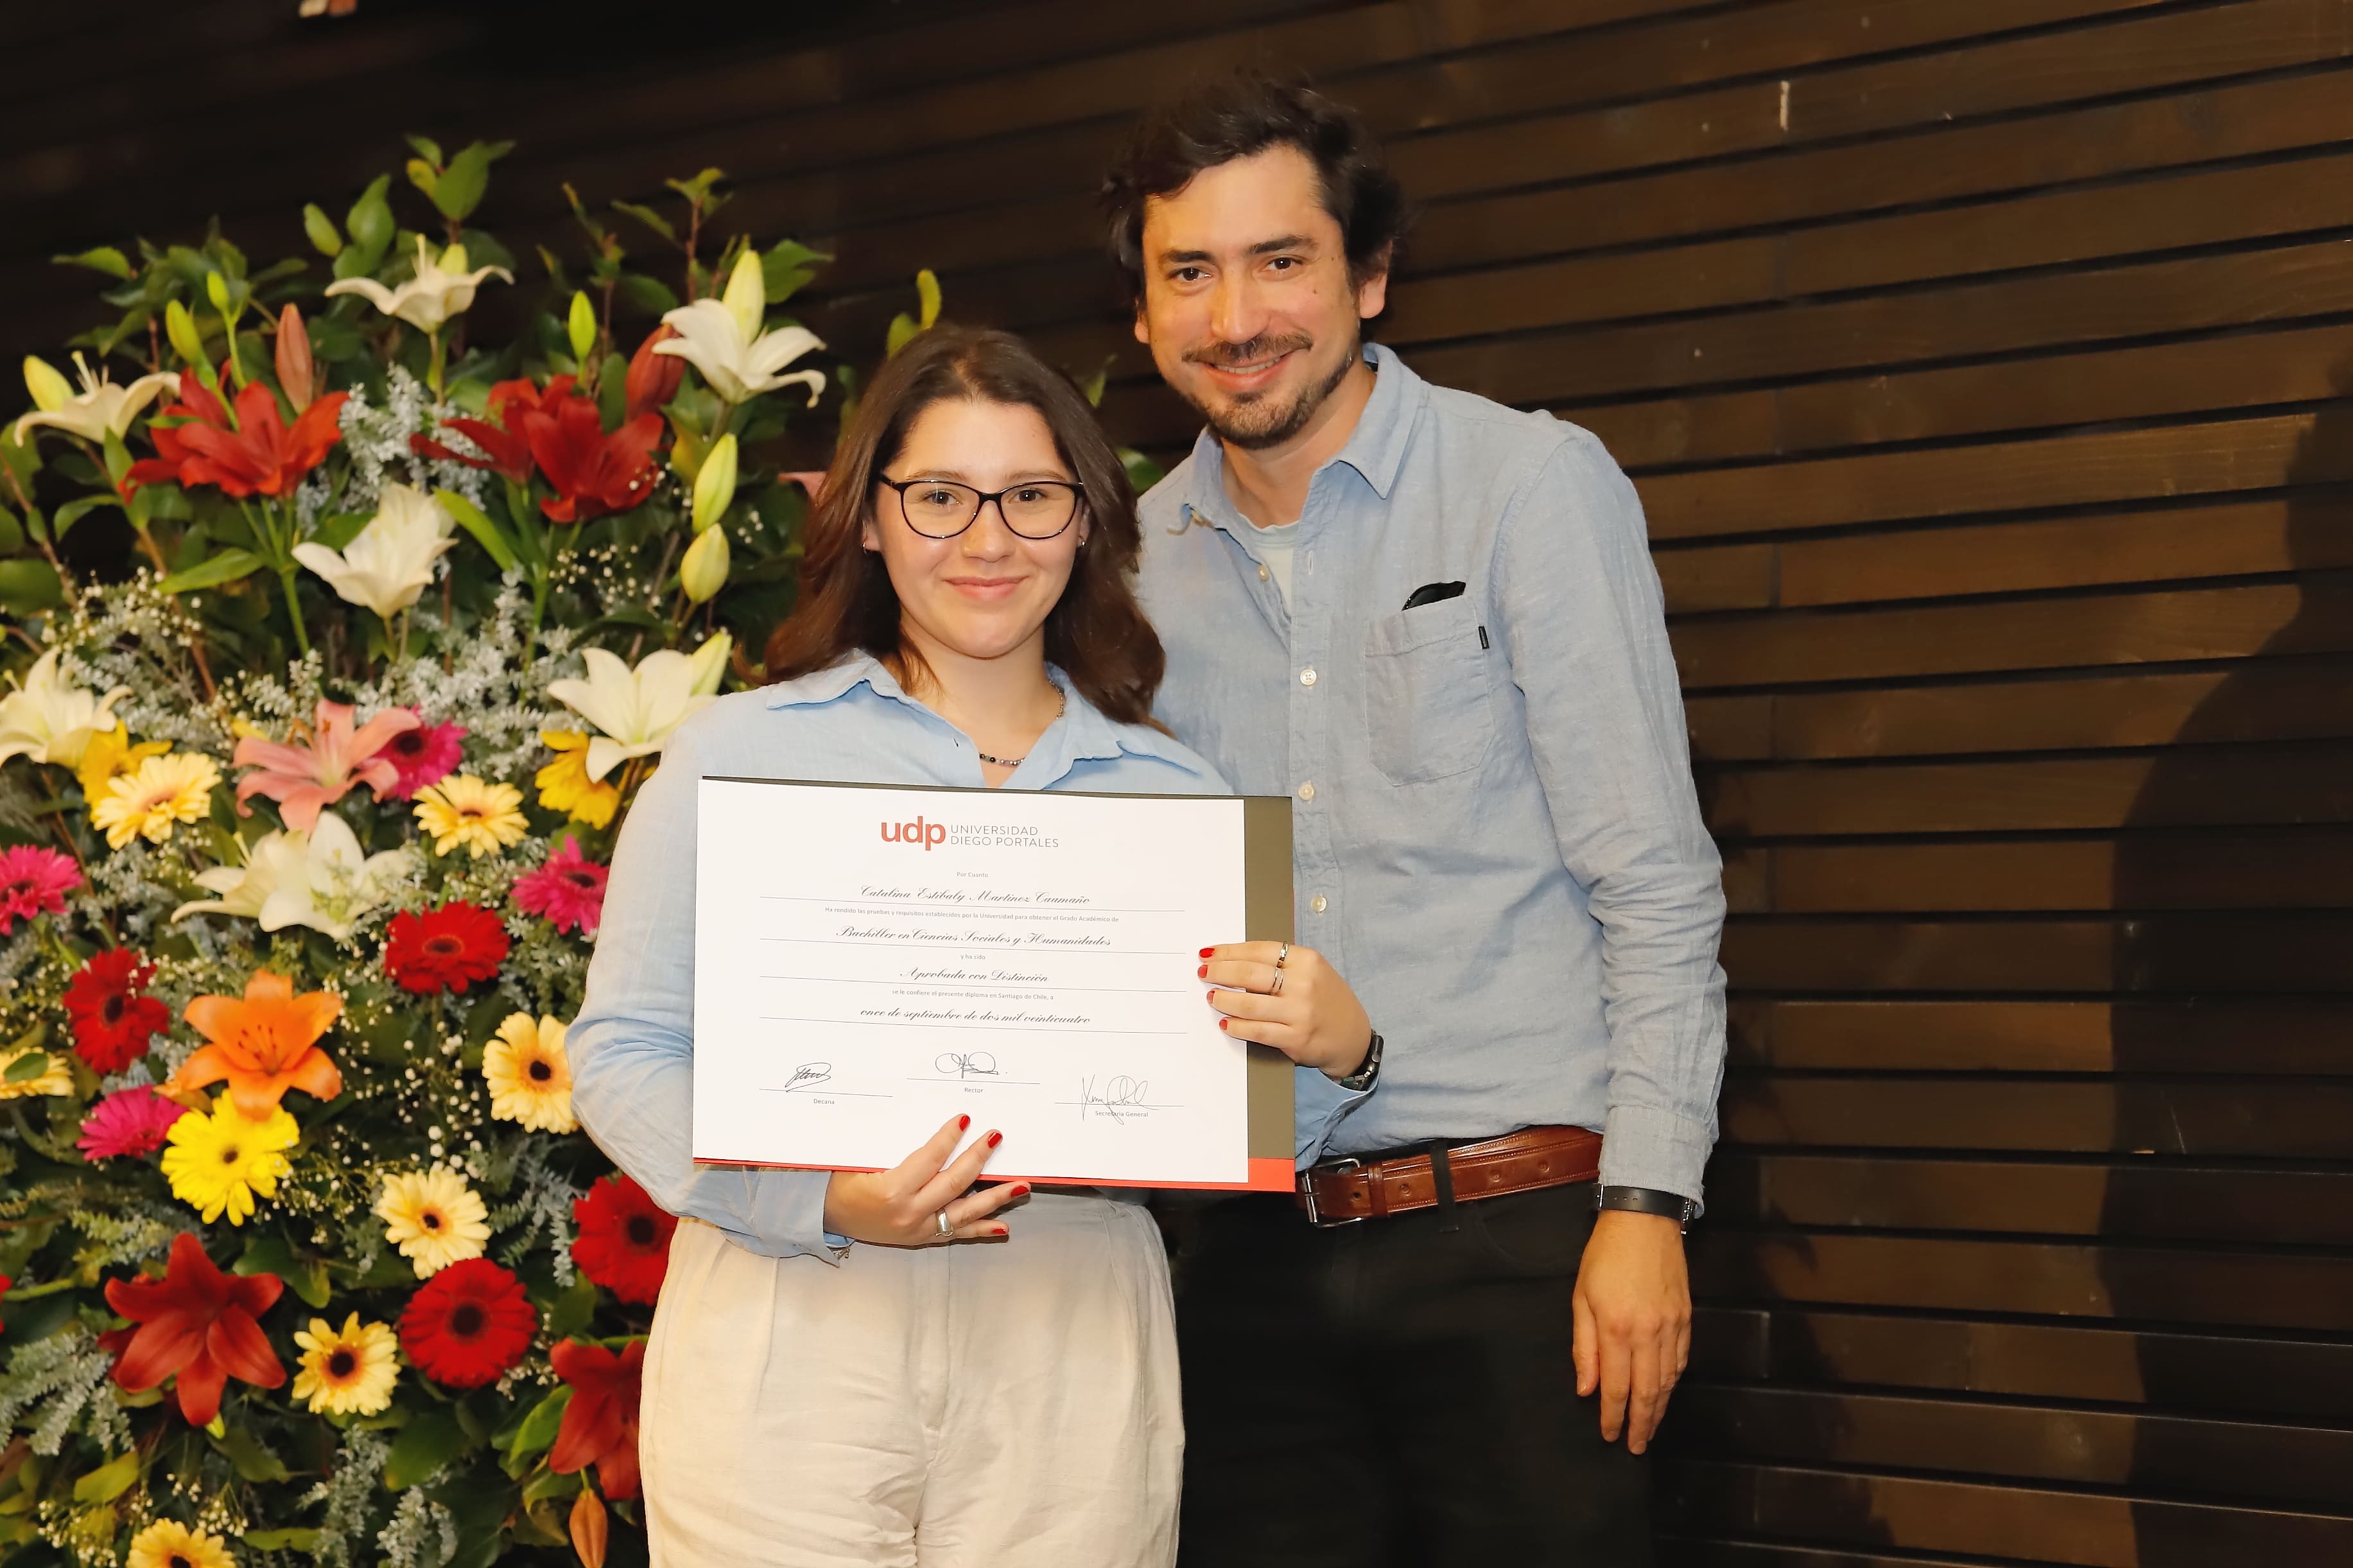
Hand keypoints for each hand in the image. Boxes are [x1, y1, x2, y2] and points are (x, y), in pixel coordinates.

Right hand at [821, 1115, 1028, 1246]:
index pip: (929, 1160)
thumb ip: (894, 1148)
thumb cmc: (842, 1180)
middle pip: (953, 1183)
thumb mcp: (860, 1160)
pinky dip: (980, 1230)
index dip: (948, 1138)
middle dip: (978, 1159)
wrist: (828, 1216)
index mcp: (892, 1191)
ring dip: (994, 1198)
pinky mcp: (921, 1238)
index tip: (965, 1119)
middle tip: (996, 1137)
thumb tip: (931, 1126)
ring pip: (963, 1212)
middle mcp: (909, 1214)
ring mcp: (918, 1229)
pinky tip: (1003, 1227)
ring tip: (1021, 1186)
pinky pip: (955, 1234)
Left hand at [1200, 942, 1372, 1078]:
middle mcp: (1304, 984)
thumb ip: (1281, 965)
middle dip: (1220, 972)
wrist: (1353, 1036)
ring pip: (1248, 1003)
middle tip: (1204, 973)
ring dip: (1224, 999)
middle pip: (1250, 974)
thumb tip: (1234, 961)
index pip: (1259, 951)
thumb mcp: (1312, 971)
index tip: (1209, 954)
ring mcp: (1299, 1012)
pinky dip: (1236, 1026)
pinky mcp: (1295, 1038)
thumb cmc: (1326, 999)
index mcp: (1307, 960)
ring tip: (1212, 997)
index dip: (1229, 952)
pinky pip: (1256, 1031)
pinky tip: (1226, 1023)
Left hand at [1571, 1208, 1690, 1453]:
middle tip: (1636, 1447)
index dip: (1614, 1417)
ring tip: (1650, 1427)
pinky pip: (1682, 1360)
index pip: (1617, 1387)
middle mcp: (1648, 1333)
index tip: (1610, 1436)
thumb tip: (1586, 1389)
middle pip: (1649, 1393)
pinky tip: (1666, 1392)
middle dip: (1642, 1424)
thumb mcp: (1581, 1298)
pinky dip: (1673, 1381)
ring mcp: (1672, 1326)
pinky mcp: (1687, 1318)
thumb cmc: (1604, 1256)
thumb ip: (1584, 1347)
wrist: (1644, 1220)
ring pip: (1669, 1380)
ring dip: (1660, 1408)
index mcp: (1616, 1329)